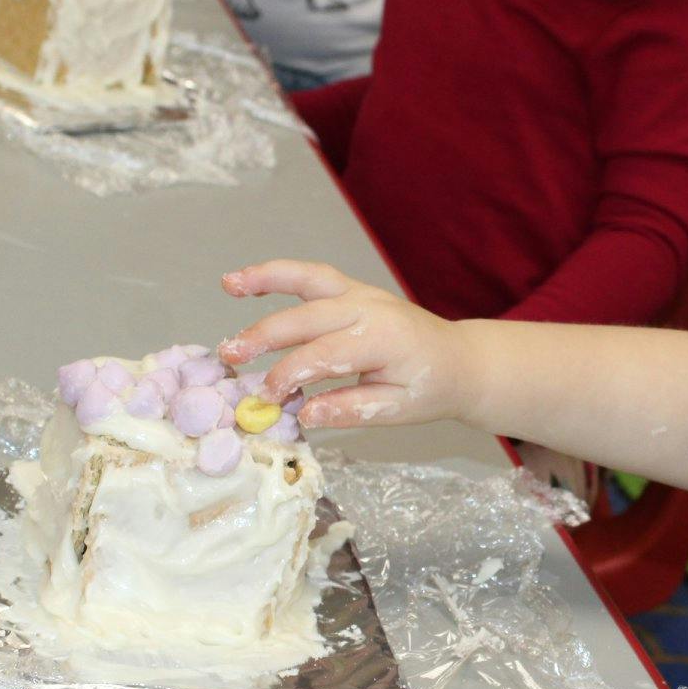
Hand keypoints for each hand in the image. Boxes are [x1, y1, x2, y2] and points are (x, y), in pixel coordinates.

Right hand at [218, 261, 466, 428]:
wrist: (459, 360)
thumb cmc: (430, 387)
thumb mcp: (398, 409)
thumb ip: (351, 410)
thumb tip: (304, 414)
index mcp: (383, 339)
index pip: (325, 355)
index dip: (290, 375)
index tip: (266, 398)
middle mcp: (368, 308)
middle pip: (307, 318)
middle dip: (265, 336)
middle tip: (230, 356)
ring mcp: (360, 293)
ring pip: (307, 282)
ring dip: (265, 280)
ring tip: (228, 285)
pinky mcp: (351, 290)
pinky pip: (311, 276)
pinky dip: (278, 273)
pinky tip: (245, 280)